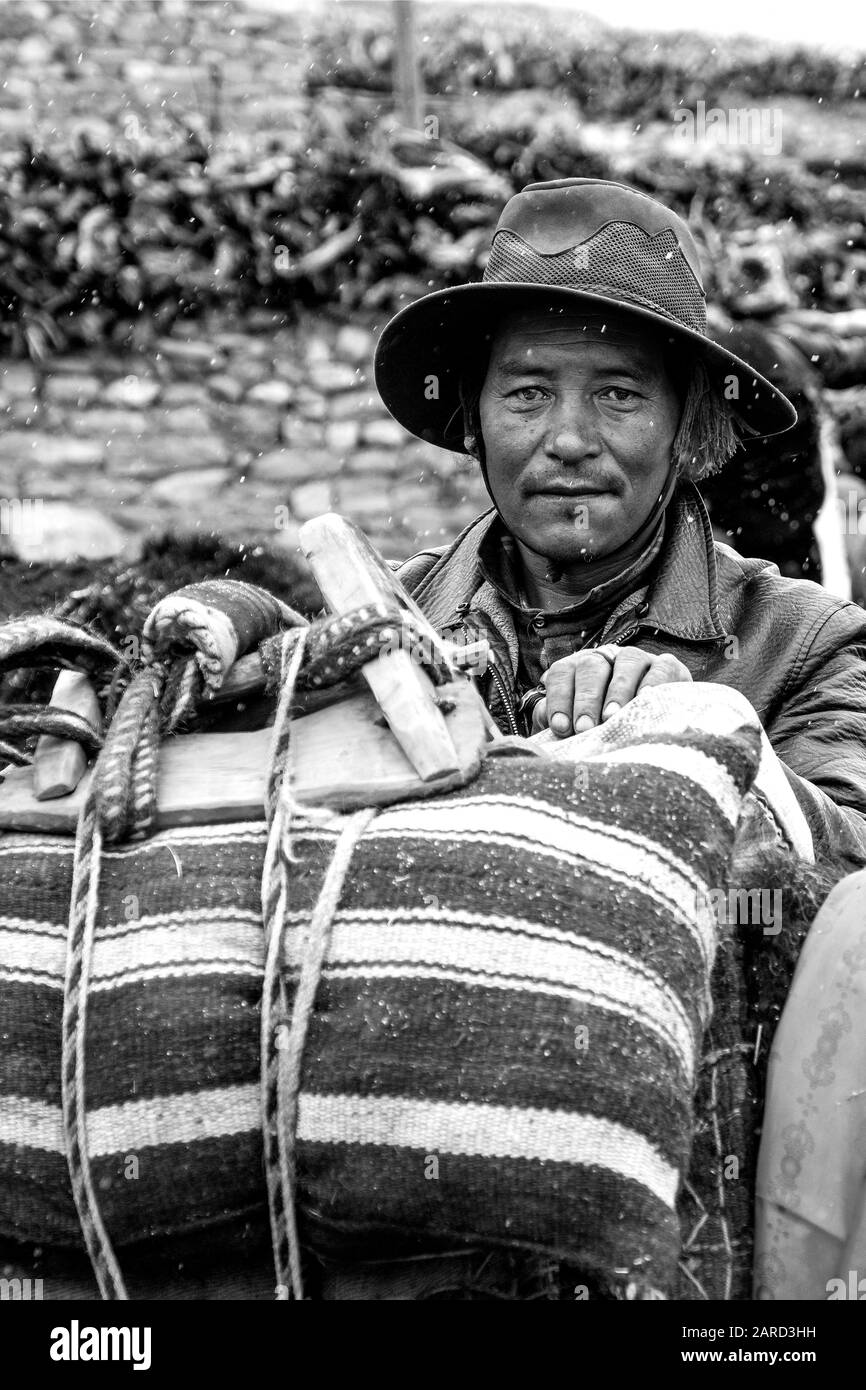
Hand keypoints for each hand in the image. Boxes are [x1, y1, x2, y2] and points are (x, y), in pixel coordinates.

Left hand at [531, 645, 691, 736]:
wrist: (657, 721)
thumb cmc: (607, 725)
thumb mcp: (581, 723)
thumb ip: (560, 720)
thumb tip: (545, 717)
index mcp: (579, 669)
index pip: (562, 673)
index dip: (558, 698)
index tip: (560, 727)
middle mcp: (607, 658)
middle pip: (591, 667)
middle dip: (586, 699)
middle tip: (584, 728)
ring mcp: (640, 659)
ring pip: (626, 663)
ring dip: (617, 690)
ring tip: (612, 717)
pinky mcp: (669, 666)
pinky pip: (661, 668)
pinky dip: (653, 683)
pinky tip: (645, 700)